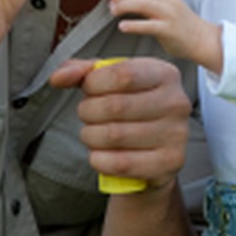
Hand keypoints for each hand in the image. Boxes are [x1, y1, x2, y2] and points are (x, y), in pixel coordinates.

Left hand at [50, 58, 191, 190]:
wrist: (155, 150)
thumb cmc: (132, 107)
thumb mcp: (112, 80)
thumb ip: (83, 71)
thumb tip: (59, 77)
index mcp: (164, 73)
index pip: (123, 74)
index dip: (94, 83)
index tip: (88, 89)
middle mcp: (175, 101)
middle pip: (115, 105)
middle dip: (88, 111)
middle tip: (87, 114)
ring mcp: (176, 134)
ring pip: (114, 135)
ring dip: (91, 136)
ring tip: (93, 133)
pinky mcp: (170, 163)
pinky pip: (121, 163)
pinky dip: (99, 159)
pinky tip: (99, 154)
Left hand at [104, 0, 222, 72]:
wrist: (201, 39)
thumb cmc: (179, 24)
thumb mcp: (165, 5)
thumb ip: (147, 0)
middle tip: (109, 2)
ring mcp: (170, 14)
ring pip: (143, 4)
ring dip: (125, 6)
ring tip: (113, 11)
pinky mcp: (169, 29)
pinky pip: (149, 25)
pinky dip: (134, 25)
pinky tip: (122, 27)